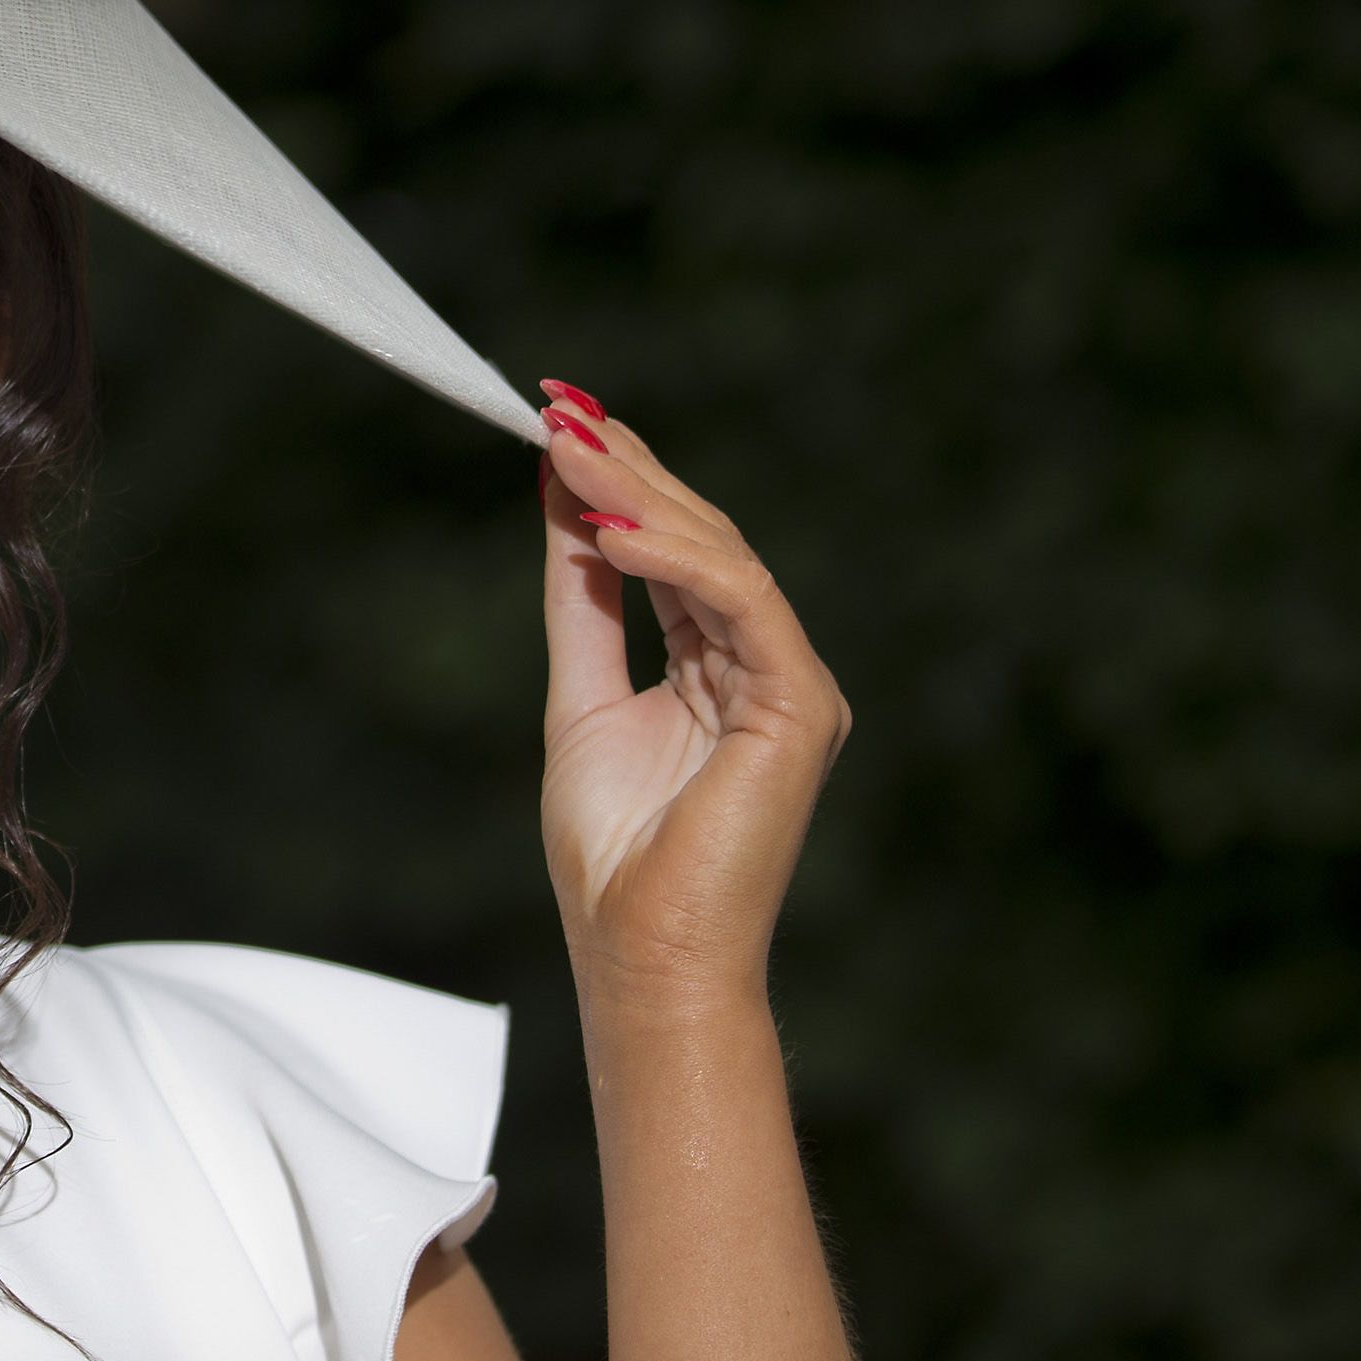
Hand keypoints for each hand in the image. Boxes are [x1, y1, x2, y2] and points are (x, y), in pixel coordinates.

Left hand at [530, 386, 849, 1011]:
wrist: (643, 954)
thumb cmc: (614, 853)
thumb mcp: (579, 695)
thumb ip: (581, 597)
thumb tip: (561, 494)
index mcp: (722, 667)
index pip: (673, 550)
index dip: (620, 480)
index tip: (558, 416)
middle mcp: (767, 667)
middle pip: (700, 540)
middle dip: (627, 468)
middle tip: (560, 406)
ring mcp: (793, 685)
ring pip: (723, 558)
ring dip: (642, 497)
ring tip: (570, 447)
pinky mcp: (803, 707)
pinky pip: (741, 606)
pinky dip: (676, 562)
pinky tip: (611, 531)